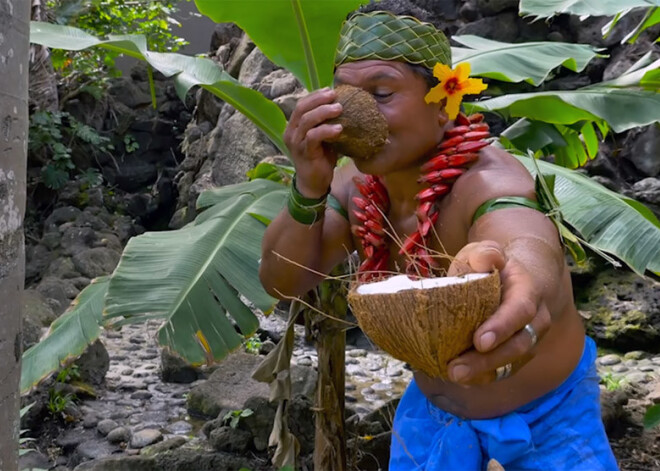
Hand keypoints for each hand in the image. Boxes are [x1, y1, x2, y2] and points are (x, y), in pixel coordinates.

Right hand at [283, 87, 343, 197]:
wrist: (314, 183)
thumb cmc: (320, 158)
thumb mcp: (322, 137)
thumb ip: (325, 123)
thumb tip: (341, 105)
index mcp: (293, 126)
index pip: (301, 104)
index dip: (314, 95)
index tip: (330, 90)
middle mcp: (291, 133)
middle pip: (301, 109)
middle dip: (319, 99)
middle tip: (335, 95)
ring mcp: (296, 143)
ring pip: (306, 120)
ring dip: (324, 112)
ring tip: (339, 108)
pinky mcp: (304, 153)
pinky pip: (313, 137)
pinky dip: (326, 130)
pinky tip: (339, 128)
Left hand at [445, 240, 551, 384]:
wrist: (515, 280)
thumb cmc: (493, 267)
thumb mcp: (485, 252)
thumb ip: (485, 253)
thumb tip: (486, 261)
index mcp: (529, 291)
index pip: (521, 310)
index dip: (502, 327)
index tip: (479, 341)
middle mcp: (536, 320)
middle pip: (518, 345)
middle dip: (487, 361)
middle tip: (456, 370)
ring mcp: (530, 340)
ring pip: (513, 362)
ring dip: (483, 373)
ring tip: (454, 376)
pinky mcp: (518, 355)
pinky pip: (506, 371)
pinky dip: (484, 378)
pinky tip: (462, 381)